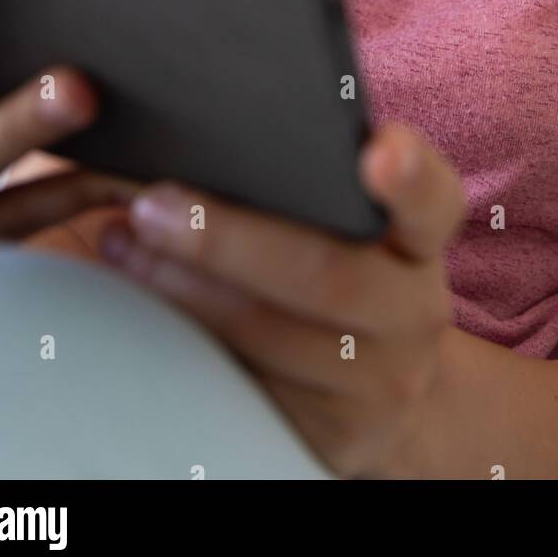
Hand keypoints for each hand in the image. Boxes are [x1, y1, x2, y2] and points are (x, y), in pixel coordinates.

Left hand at [98, 124, 465, 477]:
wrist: (379, 381)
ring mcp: (379, 383)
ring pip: (273, 337)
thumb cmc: (340, 261)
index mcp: (422, 237)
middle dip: (228, 239)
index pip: (433, 198)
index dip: (409, 174)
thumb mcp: (353, 219)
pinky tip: (140, 296)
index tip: (378, 150)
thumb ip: (316, 172)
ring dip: (185, 289)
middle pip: (329, 275)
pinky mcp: (331, 436)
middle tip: (152, 204)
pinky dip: (186, 338)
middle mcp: (415, 310)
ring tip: (123, 240)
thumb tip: (212, 120)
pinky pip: (248, 388)